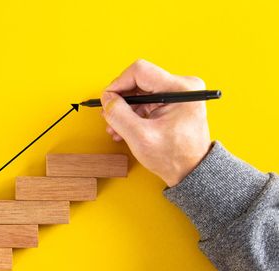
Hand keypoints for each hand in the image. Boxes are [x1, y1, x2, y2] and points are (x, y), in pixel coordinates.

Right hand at [101, 59, 211, 186]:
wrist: (191, 171)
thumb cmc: (174, 157)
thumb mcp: (140, 137)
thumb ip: (119, 115)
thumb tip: (106, 99)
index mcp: (180, 89)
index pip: (139, 71)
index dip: (118, 84)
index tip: (107, 100)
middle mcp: (182, 86)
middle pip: (139, 80)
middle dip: (121, 99)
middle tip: (109, 116)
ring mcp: (179, 94)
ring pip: (141, 91)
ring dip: (125, 109)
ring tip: (116, 127)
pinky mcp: (174, 102)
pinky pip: (147, 100)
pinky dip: (134, 113)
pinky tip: (125, 128)